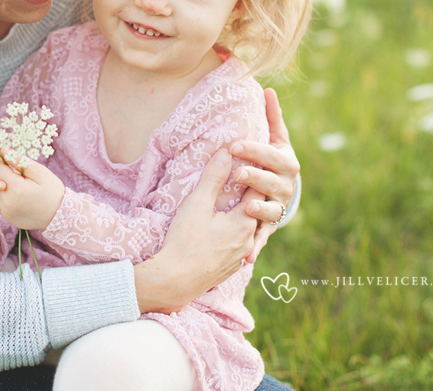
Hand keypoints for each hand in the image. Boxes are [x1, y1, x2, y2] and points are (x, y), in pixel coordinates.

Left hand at [0, 158, 64, 231]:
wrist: (58, 215)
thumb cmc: (51, 190)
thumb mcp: (39, 171)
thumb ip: (19, 160)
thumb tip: (2, 149)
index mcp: (16, 189)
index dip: (4, 161)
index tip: (15, 162)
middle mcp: (7, 203)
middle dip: (7, 174)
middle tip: (24, 178)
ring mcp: (6, 212)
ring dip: (8, 185)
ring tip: (24, 189)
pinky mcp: (7, 217)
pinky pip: (2, 201)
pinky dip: (10, 196)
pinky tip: (23, 198)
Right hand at [133, 149, 257, 313]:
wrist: (175, 281)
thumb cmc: (186, 240)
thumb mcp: (198, 203)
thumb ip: (213, 177)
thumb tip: (226, 152)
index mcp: (244, 222)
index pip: (257, 189)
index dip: (251, 172)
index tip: (246, 158)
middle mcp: (249, 240)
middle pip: (255, 209)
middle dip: (249, 192)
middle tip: (239, 176)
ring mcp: (241, 256)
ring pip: (248, 228)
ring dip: (242, 213)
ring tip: (231, 200)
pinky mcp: (231, 267)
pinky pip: (240, 243)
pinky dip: (235, 230)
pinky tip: (223, 226)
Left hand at [230, 88, 300, 262]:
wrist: (283, 188)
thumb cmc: (273, 158)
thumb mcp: (275, 138)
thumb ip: (271, 117)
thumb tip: (268, 89)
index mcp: (287, 163)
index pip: (271, 155)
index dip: (254, 150)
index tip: (233, 145)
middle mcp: (286, 188)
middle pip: (272, 183)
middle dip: (255, 178)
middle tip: (237, 174)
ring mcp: (279, 209)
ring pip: (272, 212)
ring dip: (260, 212)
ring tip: (247, 209)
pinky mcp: (269, 228)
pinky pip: (262, 239)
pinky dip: (255, 248)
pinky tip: (246, 256)